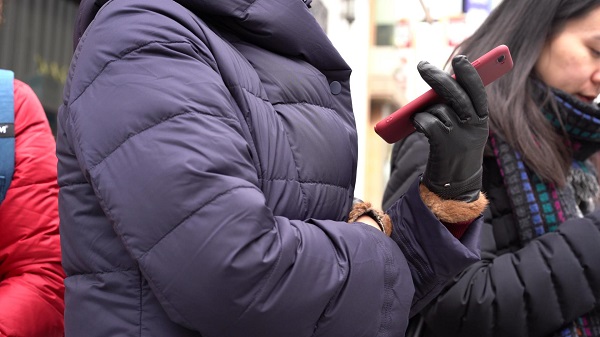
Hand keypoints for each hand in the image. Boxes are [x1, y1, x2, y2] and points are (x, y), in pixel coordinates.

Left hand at [412, 55, 488, 201]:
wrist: (455, 185)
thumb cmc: (456, 149)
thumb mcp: (464, 128)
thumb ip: (456, 107)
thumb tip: (436, 85)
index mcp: (482, 119)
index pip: (478, 91)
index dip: (470, 74)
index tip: (462, 58)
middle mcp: (474, 126)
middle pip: (455, 94)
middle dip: (437, 77)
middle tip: (421, 65)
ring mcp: (460, 136)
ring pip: (437, 109)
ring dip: (426, 111)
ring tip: (424, 121)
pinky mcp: (444, 145)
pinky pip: (427, 122)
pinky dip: (419, 121)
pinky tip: (418, 126)